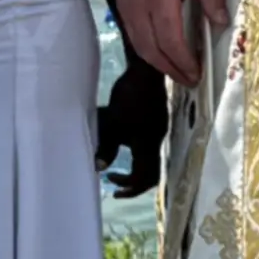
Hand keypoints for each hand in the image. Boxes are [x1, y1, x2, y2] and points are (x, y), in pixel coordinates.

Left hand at [97, 60, 168, 195]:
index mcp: (147, 146)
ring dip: (134, 166)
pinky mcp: (156, 120)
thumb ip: (107, 146)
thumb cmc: (129, 98)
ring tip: (116, 165)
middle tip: (115, 183)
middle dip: (133, 182)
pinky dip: (136, 151)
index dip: (128, 186)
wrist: (146, 72)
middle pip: (151, 172)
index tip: (110, 182)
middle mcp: (156, 141)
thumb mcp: (112, 122)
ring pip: (149, 158)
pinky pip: (148, 144)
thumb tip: (99, 168)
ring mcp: (158, 130)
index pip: (143, 177)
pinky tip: (122, 140)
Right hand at [115, 0, 229, 84]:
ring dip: (158, 64)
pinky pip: (132, 36)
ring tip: (176, 72)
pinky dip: (147, 50)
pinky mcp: (120, 4)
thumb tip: (222, 23)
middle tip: (189, 80)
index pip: (171, 42)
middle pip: (152, 51)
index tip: (197, 73)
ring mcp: (126, 8)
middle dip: (171, 70)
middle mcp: (139, 9)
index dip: (184, 61)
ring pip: (140, 47)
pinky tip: (160, 53)